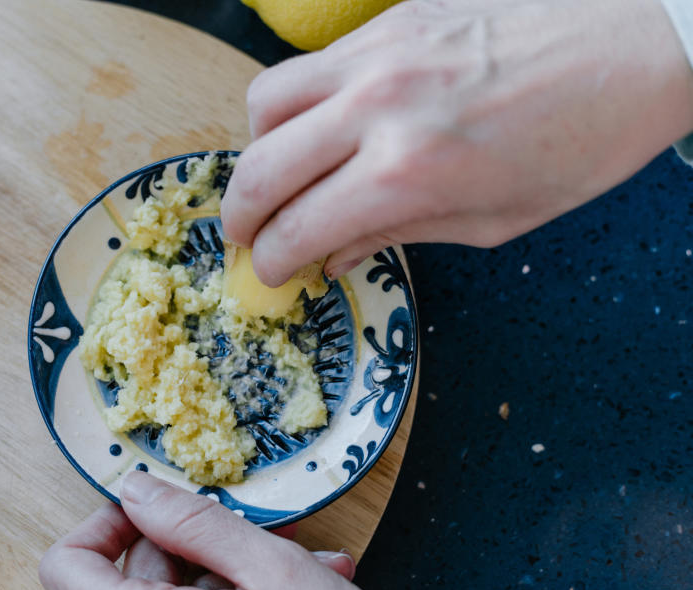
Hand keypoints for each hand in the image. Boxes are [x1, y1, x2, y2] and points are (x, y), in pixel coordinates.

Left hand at [39, 471, 401, 589]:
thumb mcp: (272, 572)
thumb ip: (195, 524)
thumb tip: (135, 488)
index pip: (67, 567)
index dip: (102, 523)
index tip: (154, 505)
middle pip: (134, 574)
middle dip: (200, 539)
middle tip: (261, 528)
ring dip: (238, 565)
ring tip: (304, 562)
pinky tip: (307, 588)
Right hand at [221, 0, 692, 284]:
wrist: (635, 39)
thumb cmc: (582, 140)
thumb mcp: (494, 220)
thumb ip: (397, 235)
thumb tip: (330, 255)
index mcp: (407, 172)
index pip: (297, 227)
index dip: (273, 262)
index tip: (271, 275)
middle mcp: (376, 107)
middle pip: (260, 169)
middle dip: (243, 218)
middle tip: (250, 238)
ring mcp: (377, 54)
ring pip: (265, 103)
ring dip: (258, 150)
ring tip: (281, 174)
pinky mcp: (387, 20)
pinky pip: (309, 65)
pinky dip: (297, 104)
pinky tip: (324, 125)